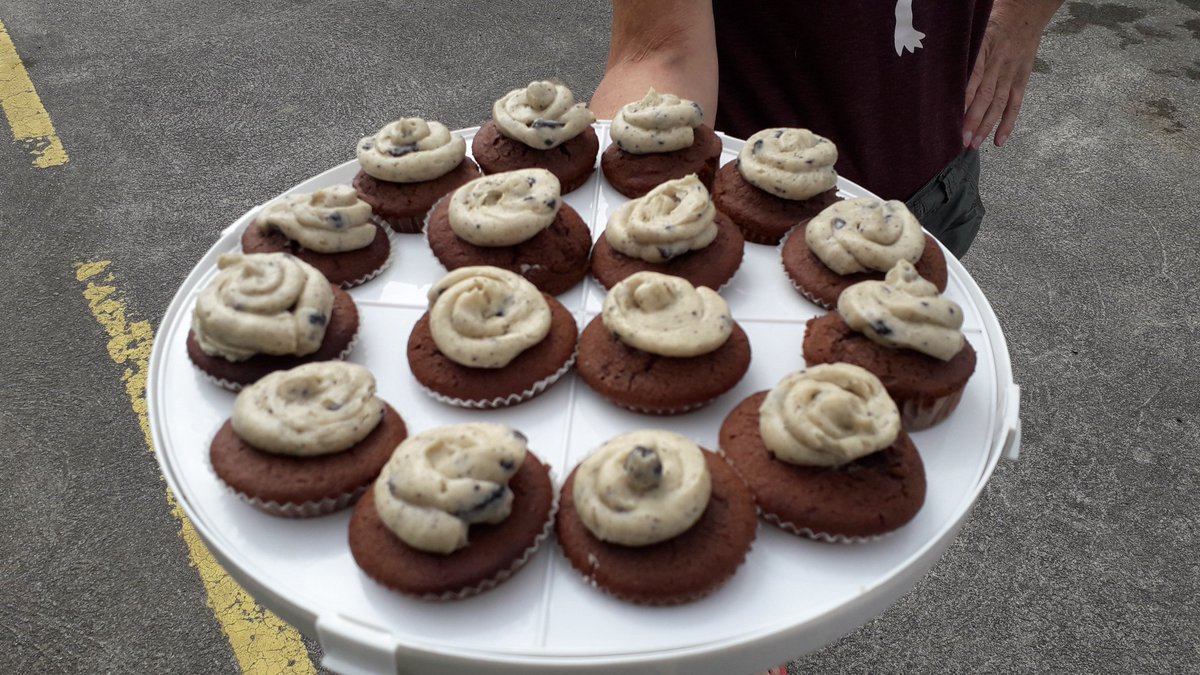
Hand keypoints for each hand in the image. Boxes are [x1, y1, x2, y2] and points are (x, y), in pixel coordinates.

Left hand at [962, 1, 1060, 148]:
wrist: (1028, 8)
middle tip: (961, 141)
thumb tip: (936, 68)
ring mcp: (1012, 71)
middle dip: (973, 120)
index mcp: (984, 49)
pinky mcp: (1022, 77)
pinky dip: (1008, 122)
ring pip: (999, 103)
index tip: (952, 118)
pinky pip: (1016, 103)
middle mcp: (999, 63)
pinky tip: (999, 140)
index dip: (963, 100)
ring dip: (987, 126)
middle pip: (985, 96)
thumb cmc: (994, 16)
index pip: (973, 78)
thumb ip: (960, 47)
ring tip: (974, 144)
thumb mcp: (974, 27)